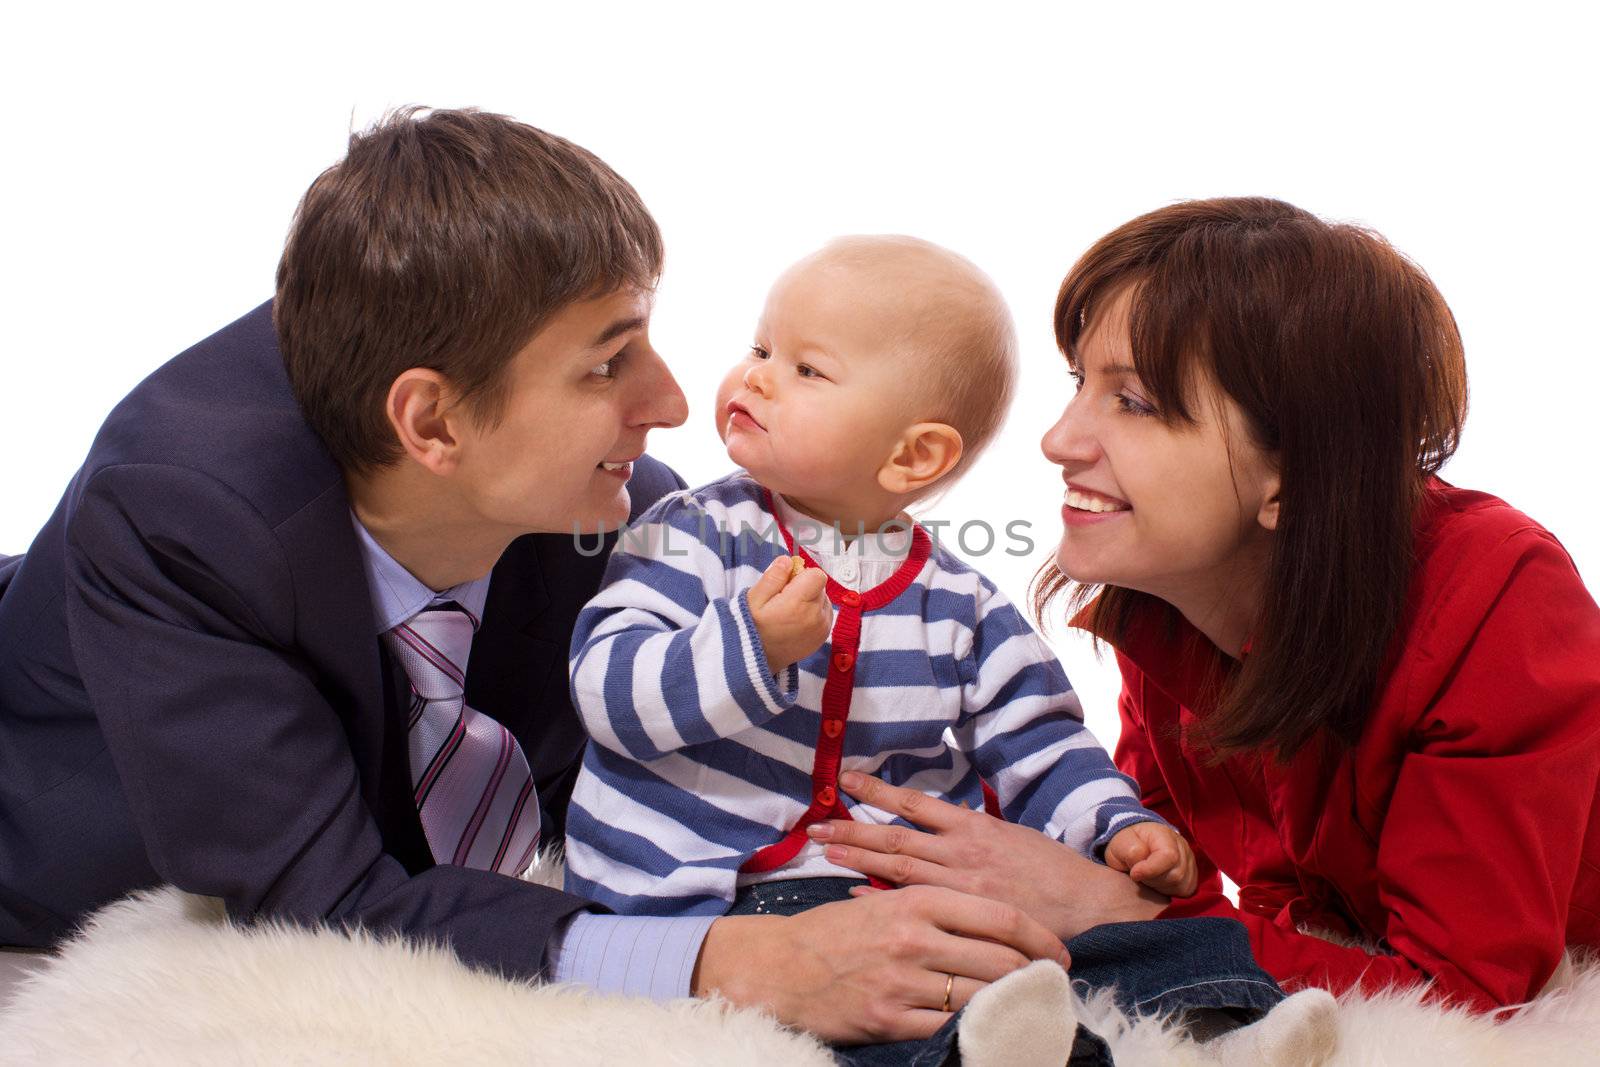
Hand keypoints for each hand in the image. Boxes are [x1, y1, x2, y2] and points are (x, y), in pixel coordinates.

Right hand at [691, 885, 1070, 1044]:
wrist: (780, 966)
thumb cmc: (838, 930)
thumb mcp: (887, 902)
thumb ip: (938, 906)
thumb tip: (995, 922)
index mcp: (917, 899)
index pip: (1000, 917)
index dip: (1039, 937)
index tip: (1058, 951)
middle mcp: (914, 938)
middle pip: (1000, 958)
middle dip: (1035, 974)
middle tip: (1052, 984)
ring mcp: (902, 981)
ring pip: (982, 995)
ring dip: (1014, 1003)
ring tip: (1032, 1006)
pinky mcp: (889, 1019)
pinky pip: (950, 1027)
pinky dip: (978, 1028)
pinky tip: (994, 1028)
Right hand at [747, 555, 830, 674]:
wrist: (757, 660)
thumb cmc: (753, 627)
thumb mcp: (754, 599)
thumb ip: (773, 577)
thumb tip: (788, 560)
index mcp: (799, 604)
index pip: (818, 575)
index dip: (802, 575)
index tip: (786, 585)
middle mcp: (815, 616)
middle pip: (820, 587)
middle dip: (805, 588)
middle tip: (784, 600)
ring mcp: (821, 628)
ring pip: (824, 599)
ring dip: (811, 600)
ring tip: (790, 612)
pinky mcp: (823, 637)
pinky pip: (825, 613)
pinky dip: (814, 613)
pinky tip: (797, 620)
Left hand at [812, 772, 1166, 940]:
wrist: (1090, 904)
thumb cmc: (1053, 870)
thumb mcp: (1012, 837)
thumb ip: (975, 832)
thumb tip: (944, 820)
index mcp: (974, 826)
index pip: (914, 803)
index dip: (877, 792)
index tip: (845, 779)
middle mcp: (962, 852)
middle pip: (894, 837)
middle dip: (852, 830)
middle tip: (815, 824)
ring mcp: (961, 885)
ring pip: (898, 868)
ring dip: (859, 860)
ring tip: (825, 851)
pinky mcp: (966, 913)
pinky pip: (916, 903)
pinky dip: (884, 897)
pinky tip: (856, 893)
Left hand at [1104, 822, 1197, 896]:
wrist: (1135, 845)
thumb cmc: (1127, 844)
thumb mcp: (1120, 843)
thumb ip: (1130, 852)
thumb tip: (1140, 869)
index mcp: (1164, 835)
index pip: (1169, 856)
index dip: (1151, 869)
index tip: (1134, 873)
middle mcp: (1182, 847)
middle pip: (1176, 874)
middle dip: (1153, 879)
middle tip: (1139, 872)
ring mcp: (1190, 861)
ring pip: (1181, 884)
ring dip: (1160, 886)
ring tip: (1148, 876)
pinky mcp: (1192, 876)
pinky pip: (1186, 890)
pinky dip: (1170, 890)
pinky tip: (1158, 882)